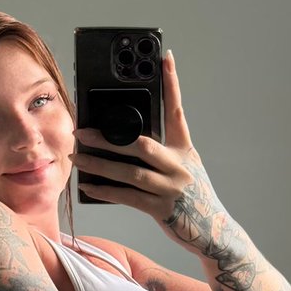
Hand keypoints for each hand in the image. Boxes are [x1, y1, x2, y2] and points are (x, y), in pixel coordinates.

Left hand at [68, 50, 226, 245]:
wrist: (213, 232)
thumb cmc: (191, 198)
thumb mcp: (185, 169)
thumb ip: (162, 154)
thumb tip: (125, 141)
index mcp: (185, 151)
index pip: (177, 111)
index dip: (172, 84)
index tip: (164, 58)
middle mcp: (180, 166)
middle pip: (142, 144)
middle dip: (109, 138)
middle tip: (82, 131)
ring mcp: (172, 189)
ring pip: (131, 172)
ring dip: (101, 165)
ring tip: (78, 159)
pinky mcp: (162, 210)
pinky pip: (128, 198)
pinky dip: (106, 191)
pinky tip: (89, 186)